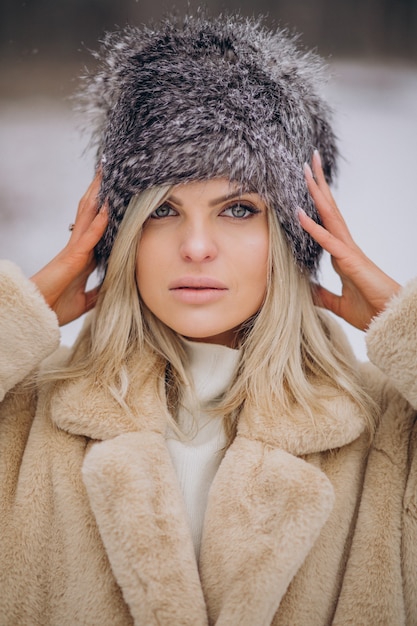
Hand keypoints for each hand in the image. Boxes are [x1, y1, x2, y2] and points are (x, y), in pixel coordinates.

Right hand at [30, 172, 107, 325]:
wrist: (37, 316)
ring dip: (98, 196)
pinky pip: (88, 236)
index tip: (115, 196)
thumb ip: (97, 292)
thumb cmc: (54, 307)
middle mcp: (78, 248)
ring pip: (88, 216)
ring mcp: (74, 251)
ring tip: (105, 175)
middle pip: (90, 214)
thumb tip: (111, 289)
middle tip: (107, 171)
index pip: (96, 228)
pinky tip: (108, 207)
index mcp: (82, 257)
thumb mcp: (84, 301)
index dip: (104, 211)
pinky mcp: (72, 258)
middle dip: (99, 193)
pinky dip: (99, 221)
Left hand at [298, 151, 400, 330]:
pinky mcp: (351, 261)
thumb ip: (320, 295)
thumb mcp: (336, 303)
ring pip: (330, 215)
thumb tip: (302, 290)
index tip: (306, 183)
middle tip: (308, 161)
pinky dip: (313, 227)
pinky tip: (300, 213)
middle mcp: (345, 246)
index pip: (326, 221)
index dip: (316, 202)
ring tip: (307, 171)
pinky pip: (329, 241)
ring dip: (317, 193)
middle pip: (329, 209)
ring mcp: (349, 251)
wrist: (389, 321)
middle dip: (318, 184)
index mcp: (341, 253)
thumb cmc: (369, 310)